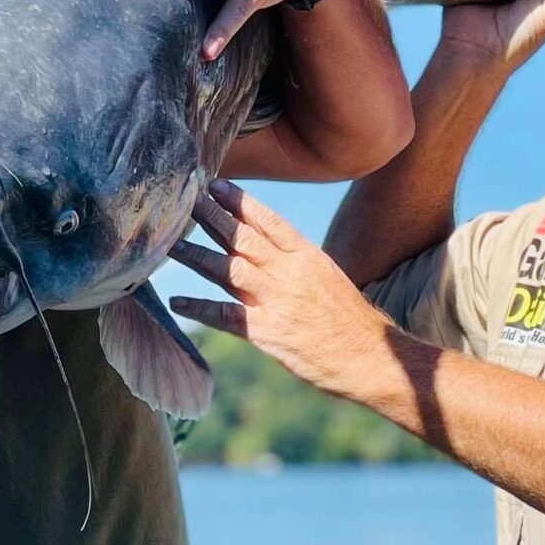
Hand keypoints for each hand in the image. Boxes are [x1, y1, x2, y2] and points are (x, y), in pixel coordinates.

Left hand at [167, 179, 397, 400]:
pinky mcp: (268, 332)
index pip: (269, 221)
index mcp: (308, 257)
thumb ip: (297, 264)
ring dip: (197, 255)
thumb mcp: (329, 279)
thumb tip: (269, 251)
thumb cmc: (351, 322)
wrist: (373, 359)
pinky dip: (200, 307)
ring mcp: (278, 302)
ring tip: (171, 243)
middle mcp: (290, 273)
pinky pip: (226, 315)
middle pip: (243, 238)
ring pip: (229, 269)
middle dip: (212, 217)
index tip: (216, 185)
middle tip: (185, 200)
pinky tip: (177, 302)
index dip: (240, 202)